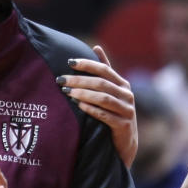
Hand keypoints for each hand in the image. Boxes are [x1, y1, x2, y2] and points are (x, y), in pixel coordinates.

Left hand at [60, 45, 136, 167]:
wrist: (125, 141)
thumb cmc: (113, 111)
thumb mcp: (111, 90)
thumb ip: (105, 70)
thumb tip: (95, 46)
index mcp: (122, 84)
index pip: (104, 69)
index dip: (87, 64)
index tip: (69, 62)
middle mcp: (127, 95)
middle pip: (101, 83)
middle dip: (79, 80)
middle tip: (60, 79)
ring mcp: (127, 110)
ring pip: (103, 98)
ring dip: (83, 94)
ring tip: (66, 92)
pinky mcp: (123, 125)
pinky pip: (105, 115)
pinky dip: (91, 109)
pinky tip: (78, 106)